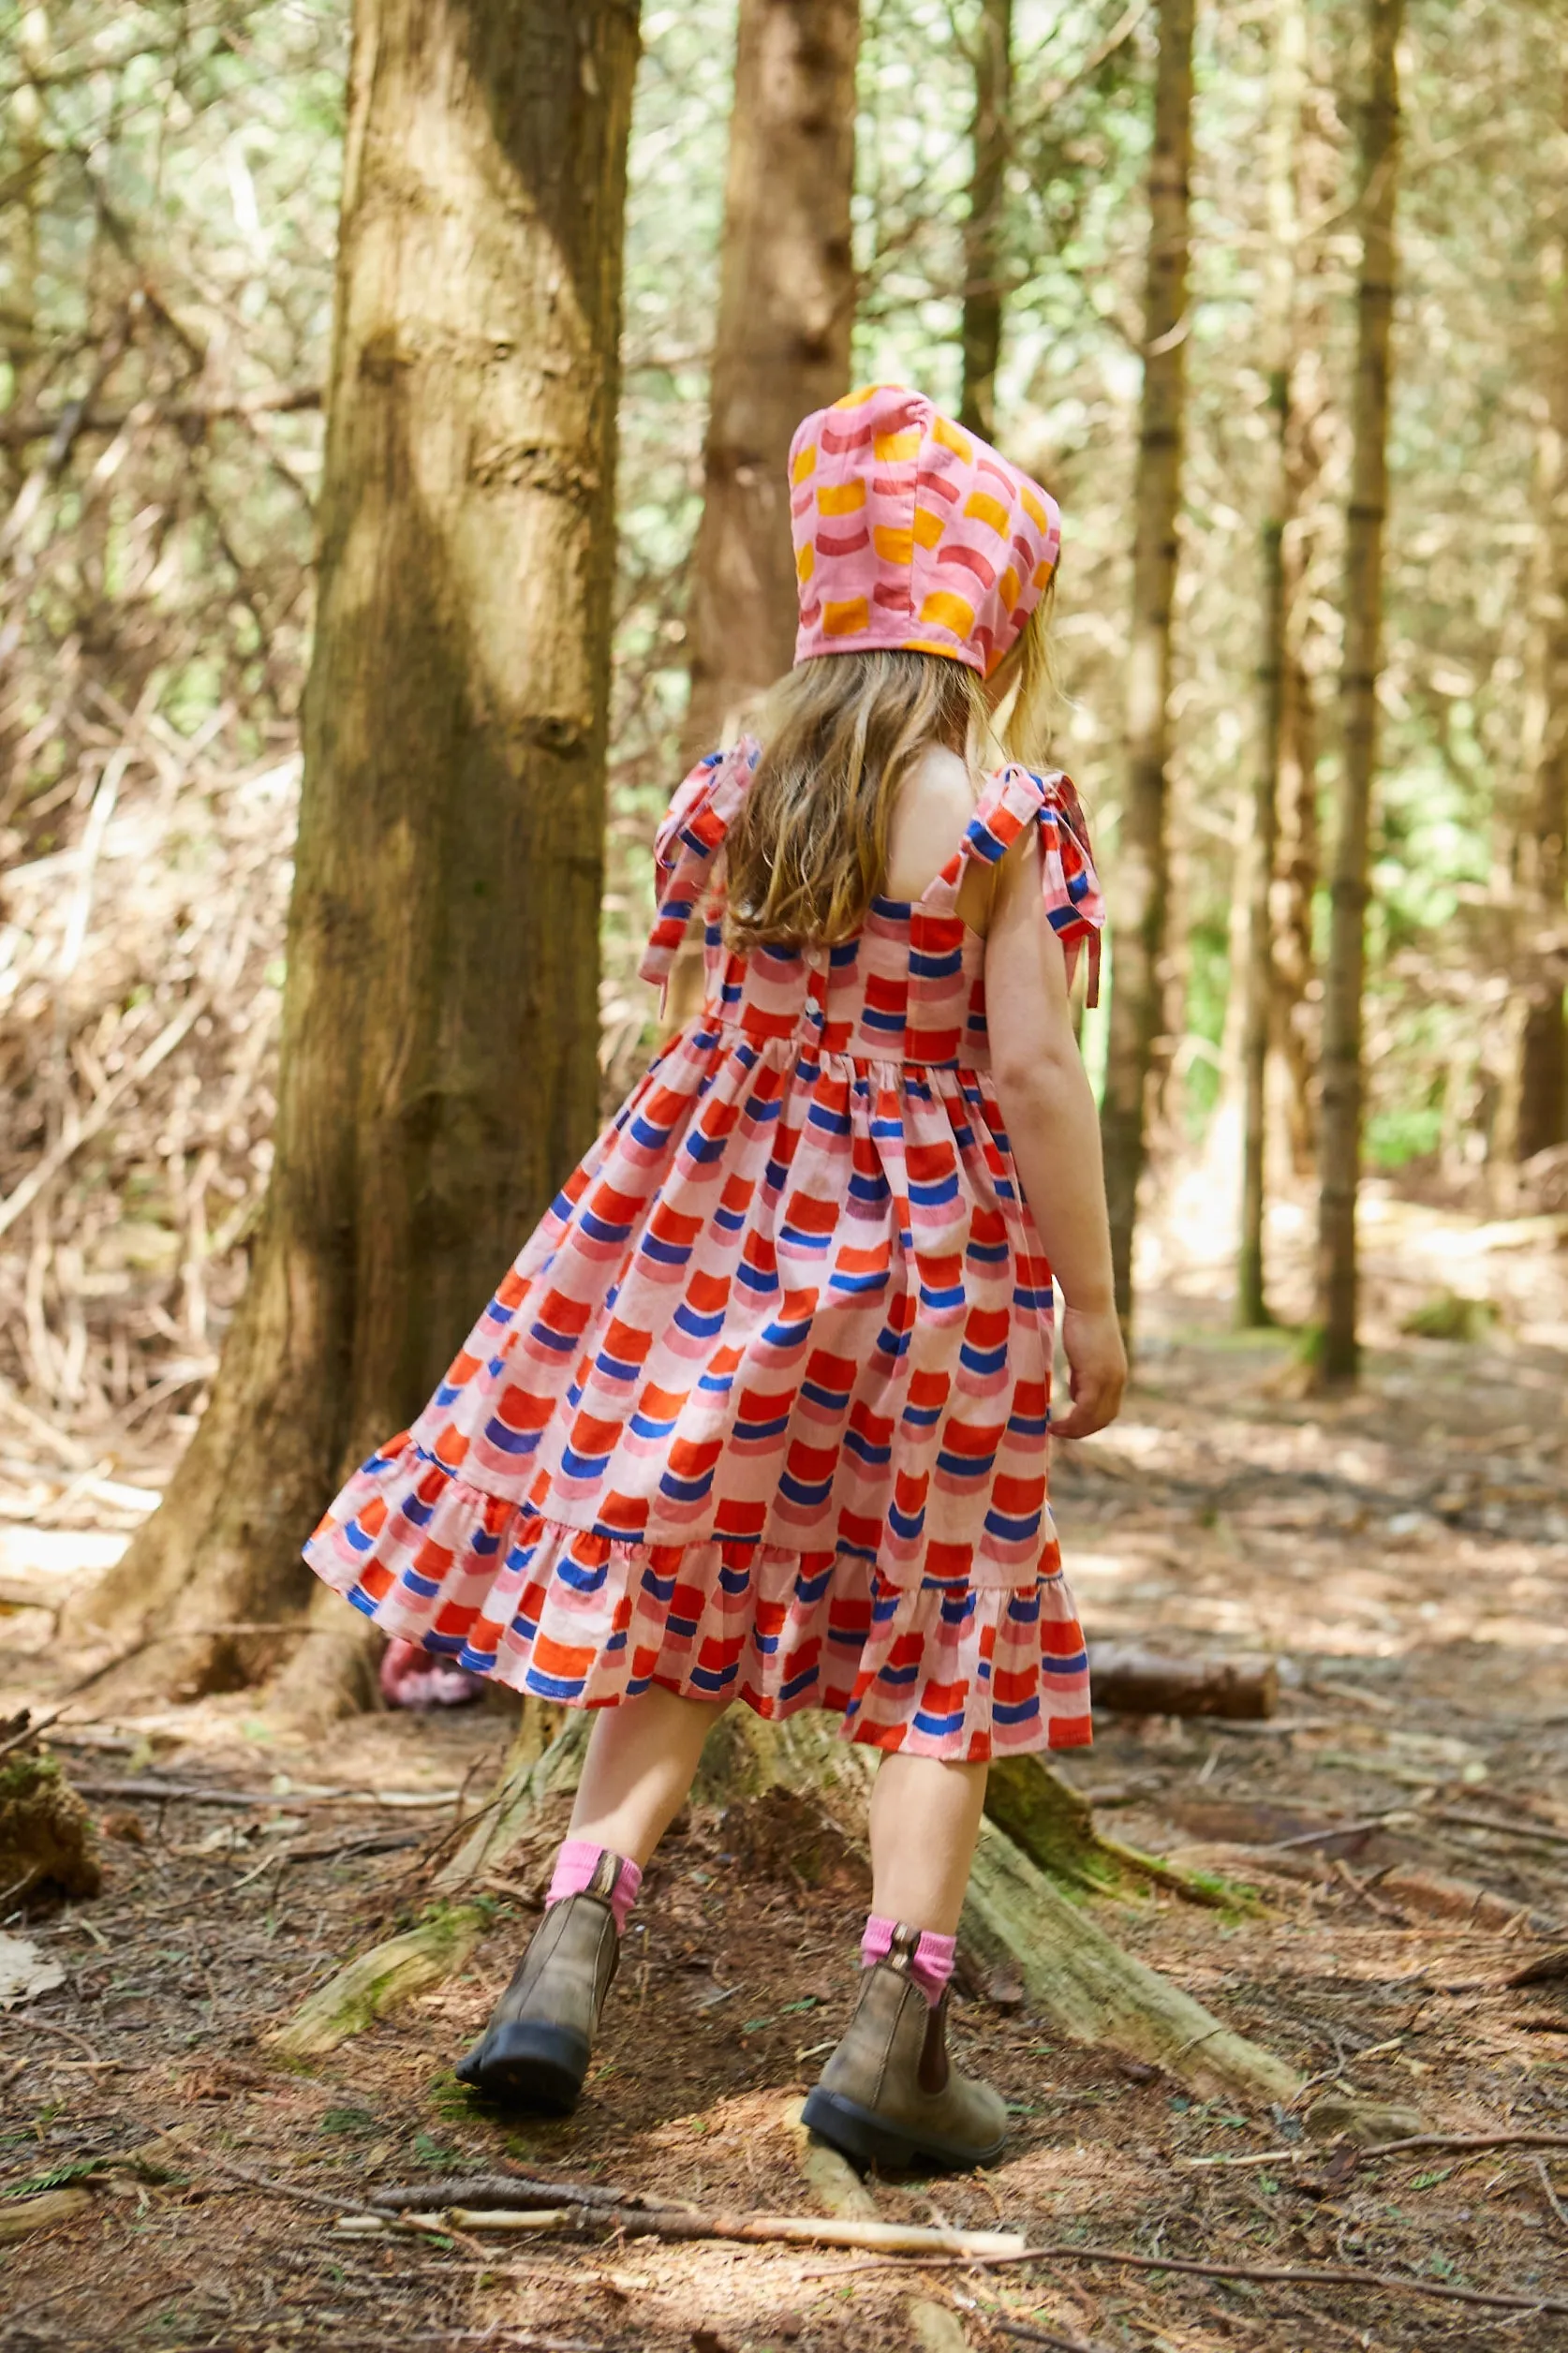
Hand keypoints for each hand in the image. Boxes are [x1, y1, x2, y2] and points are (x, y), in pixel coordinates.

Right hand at [1052, 1303, 1126, 1439]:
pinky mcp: (1096, 1376)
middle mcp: (1117, 1380)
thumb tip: (1075, 1392)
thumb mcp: (1083, 1355)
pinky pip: (1085, 1408)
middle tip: (1060, 1432)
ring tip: (1055, 1430)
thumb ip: (1082, 1375)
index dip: (1090, 1422)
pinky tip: (1055, 1421)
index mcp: (1116, 1375)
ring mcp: (1108, 1379)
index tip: (1070, 1425)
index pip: (1108, 1410)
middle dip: (1082, 1430)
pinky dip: (1072, 1421)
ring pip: (1095, 1417)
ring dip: (1075, 1429)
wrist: (1089, 1303)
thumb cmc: (1083, 1321)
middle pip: (1104, 1418)